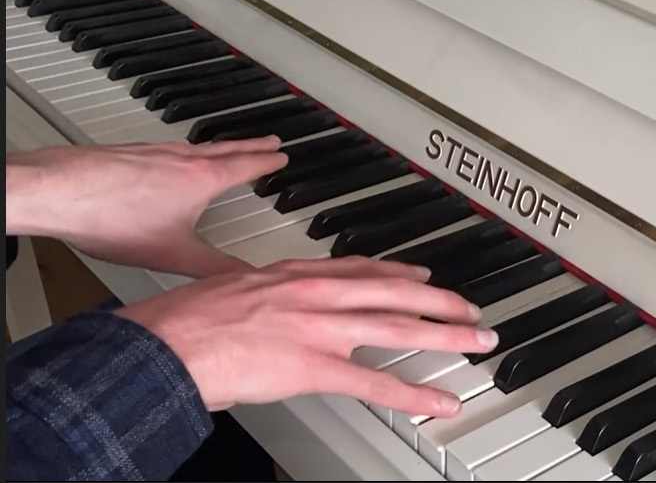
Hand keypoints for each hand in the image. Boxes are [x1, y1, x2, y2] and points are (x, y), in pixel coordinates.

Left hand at [6, 138, 287, 277]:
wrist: (58, 192)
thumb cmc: (110, 216)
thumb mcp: (172, 253)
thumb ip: (213, 268)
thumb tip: (245, 280)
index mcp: (201, 179)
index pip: (246, 165)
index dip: (267, 161)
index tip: (281, 155)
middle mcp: (181, 159)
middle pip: (225, 149)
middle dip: (250, 145)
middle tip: (268, 141)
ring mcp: (153, 152)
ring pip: (197, 147)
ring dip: (219, 147)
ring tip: (226, 150)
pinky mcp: (129, 154)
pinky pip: (169, 148)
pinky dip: (184, 152)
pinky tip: (172, 162)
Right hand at [115, 256, 498, 416]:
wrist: (165, 343)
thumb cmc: (184, 321)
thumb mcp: (230, 288)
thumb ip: (263, 292)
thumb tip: (268, 303)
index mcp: (295, 274)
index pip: (362, 267)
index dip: (400, 271)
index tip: (423, 272)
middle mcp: (317, 293)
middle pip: (395, 291)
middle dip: (441, 300)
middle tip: (472, 309)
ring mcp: (320, 329)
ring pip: (399, 327)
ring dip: (445, 335)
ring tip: (476, 342)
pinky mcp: (315, 367)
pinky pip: (376, 383)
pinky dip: (415, 393)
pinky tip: (441, 402)